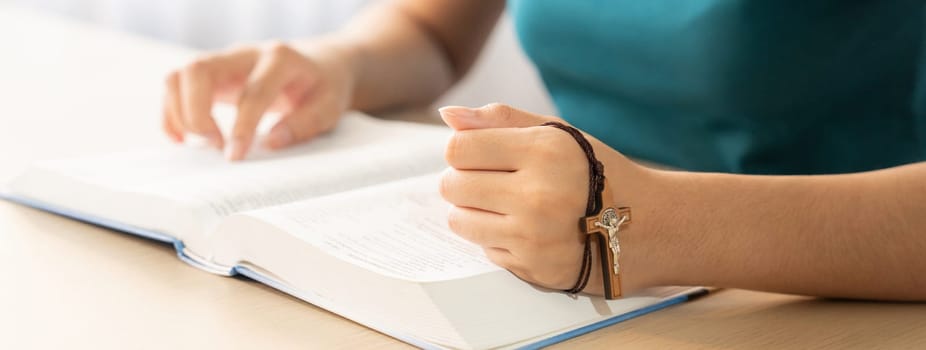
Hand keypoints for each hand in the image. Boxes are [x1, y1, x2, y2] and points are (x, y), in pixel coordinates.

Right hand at [162, 40, 355, 159]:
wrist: (319, 65)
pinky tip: (184, 139)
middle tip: (215, 146)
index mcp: (280, 59)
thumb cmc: (323, 87)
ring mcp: (224, 61)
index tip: (234, 156)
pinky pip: (176, 86)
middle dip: (196, 113)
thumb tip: (270, 142)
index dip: (241, 126)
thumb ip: (305, 123)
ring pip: (180, 75)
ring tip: (201, 144)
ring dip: (179, 113)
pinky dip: (172, 114)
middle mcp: (245, 53)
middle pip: (199, 70)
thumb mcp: (329, 106)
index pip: (252, 91)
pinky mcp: (211, 74)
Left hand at [438, 103, 654, 295]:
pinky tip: (526, 231)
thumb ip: (502, 120)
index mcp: (544, 151)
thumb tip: (448, 115)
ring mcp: (534, 236)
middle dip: (463, 182)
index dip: (463, 151)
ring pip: (460, 221)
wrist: (647, 226)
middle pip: (453, 185)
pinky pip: (485, 249)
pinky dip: (497, 239)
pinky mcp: (533, 268)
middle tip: (491, 183)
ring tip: (504, 207)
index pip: (460, 148)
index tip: (478, 156)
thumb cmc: (598, 172)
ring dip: (473, 213)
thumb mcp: (558, 134)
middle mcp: (538, 194)